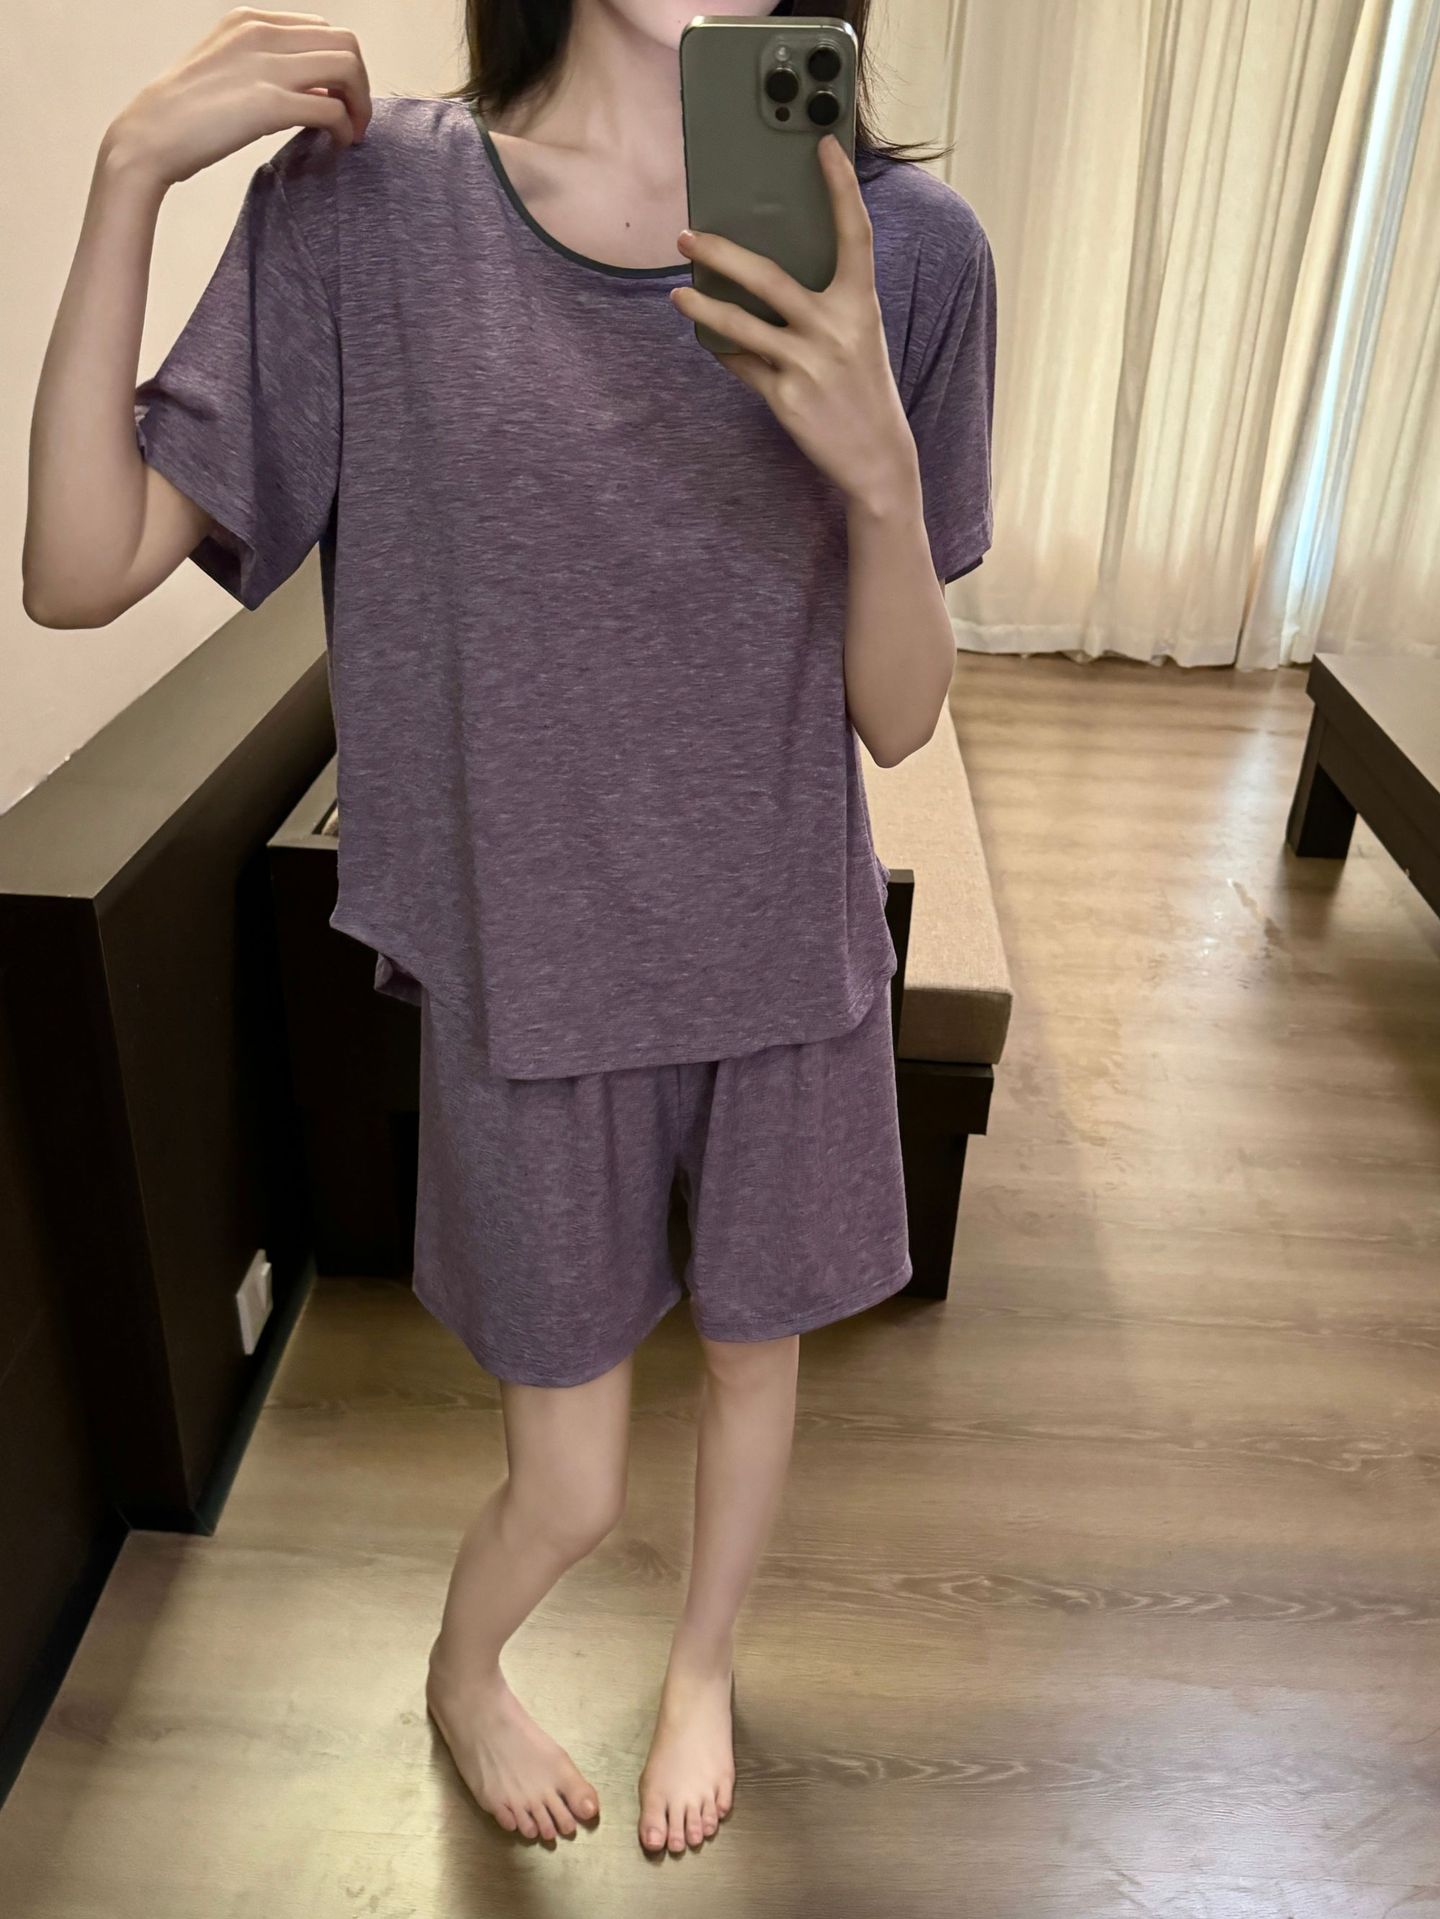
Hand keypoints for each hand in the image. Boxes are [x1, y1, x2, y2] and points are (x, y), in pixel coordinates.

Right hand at [103, 8, 370, 188]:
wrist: (149, 136)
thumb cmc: (185, 114)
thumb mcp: (227, 69)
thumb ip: (268, 67)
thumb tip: (316, 88)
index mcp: (249, 21)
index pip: (322, 29)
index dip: (341, 65)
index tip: (340, 98)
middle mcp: (260, 33)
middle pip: (345, 43)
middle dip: (361, 83)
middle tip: (356, 118)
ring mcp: (266, 65)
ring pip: (347, 68)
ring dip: (360, 104)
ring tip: (352, 132)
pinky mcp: (269, 103)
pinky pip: (332, 109)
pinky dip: (345, 129)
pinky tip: (336, 145)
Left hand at [670, 133, 919, 513]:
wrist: (877, 457)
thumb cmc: (862, 389)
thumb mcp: (857, 337)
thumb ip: (825, 304)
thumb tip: (766, 275)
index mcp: (861, 304)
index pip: (854, 234)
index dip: (840, 188)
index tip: (822, 146)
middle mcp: (835, 329)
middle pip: (768, 278)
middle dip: (721, 254)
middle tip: (686, 236)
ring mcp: (809, 364)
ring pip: (741, 326)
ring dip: (702, 308)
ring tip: (679, 294)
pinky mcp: (786, 397)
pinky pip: (742, 366)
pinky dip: (726, 354)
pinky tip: (712, 344)